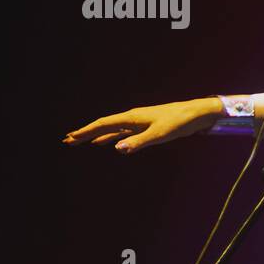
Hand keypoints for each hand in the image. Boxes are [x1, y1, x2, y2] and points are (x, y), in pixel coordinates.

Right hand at [62, 97, 223, 153]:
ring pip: (112, 129)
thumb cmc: (178, 122)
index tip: (71, 137)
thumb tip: (117, 148)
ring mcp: (138, 122)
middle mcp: (132, 118)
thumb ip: (138, 142)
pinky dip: (111, 137)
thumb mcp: (159, 134)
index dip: (86, 132)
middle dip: (85, 133)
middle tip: (68, 140)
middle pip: (104, 126)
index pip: (103, 124)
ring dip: (96, 135)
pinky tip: (107, 142)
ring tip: (82, 141)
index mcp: (132, 118)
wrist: (195, 114)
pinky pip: (122, 133)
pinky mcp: (145, 127)